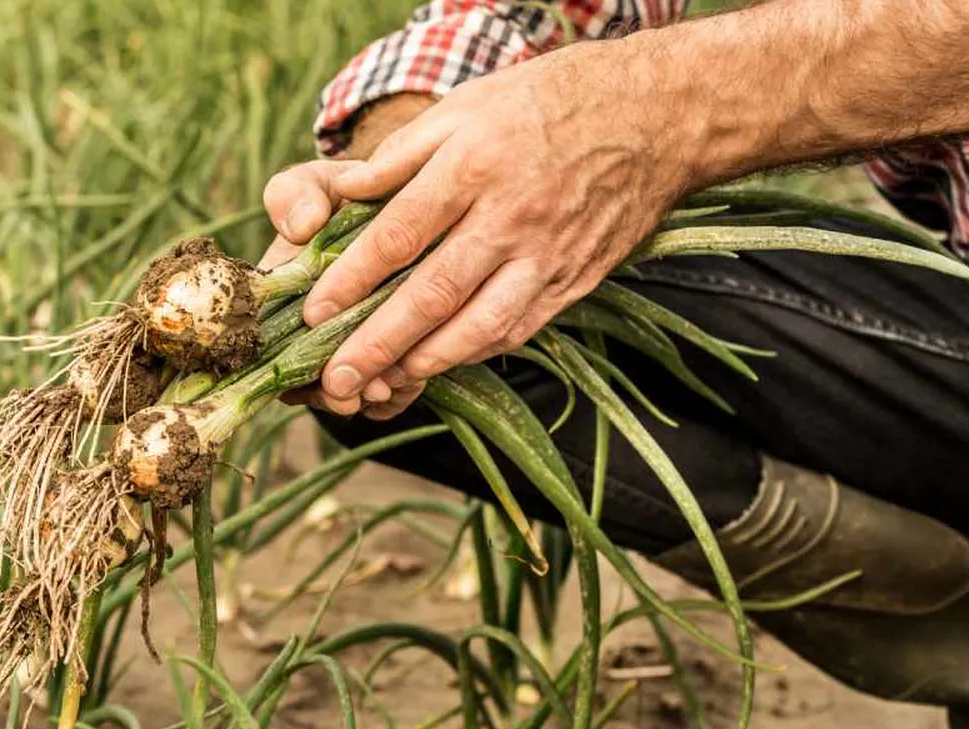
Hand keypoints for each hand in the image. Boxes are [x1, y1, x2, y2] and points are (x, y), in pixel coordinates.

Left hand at [265, 40, 691, 416]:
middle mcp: (511, 217)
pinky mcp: (575, 280)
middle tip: (334, 378)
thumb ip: (401, 155)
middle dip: (378, 342)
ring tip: (382, 384)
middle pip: (433, 293)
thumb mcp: (465, 107)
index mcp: (474, 166)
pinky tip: (441, 362)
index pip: (400, 234)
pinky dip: (476, 351)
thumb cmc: (544, 104)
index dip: (353, 279)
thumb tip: (343, 194)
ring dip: (427, 361)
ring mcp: (548, 255)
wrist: (654, 114)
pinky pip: (518, 328)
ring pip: (479, 324)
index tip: (314, 312)